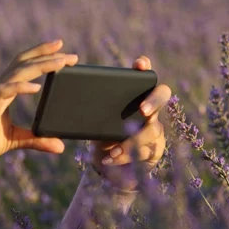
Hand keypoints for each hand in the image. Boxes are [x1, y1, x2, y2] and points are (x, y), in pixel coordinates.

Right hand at [0, 39, 78, 176]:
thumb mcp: (13, 140)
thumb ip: (35, 139)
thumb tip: (60, 146)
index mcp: (4, 92)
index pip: (24, 66)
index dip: (41, 55)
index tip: (62, 49)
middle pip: (24, 63)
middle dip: (47, 56)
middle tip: (71, 54)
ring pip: (18, 73)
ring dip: (41, 66)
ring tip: (60, 63)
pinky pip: (5, 92)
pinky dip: (21, 87)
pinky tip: (36, 87)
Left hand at [90, 55, 170, 189]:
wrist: (107, 165)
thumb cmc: (101, 136)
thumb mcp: (93, 122)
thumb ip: (86, 112)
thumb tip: (66, 105)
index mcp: (133, 96)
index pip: (143, 75)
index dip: (144, 67)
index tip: (139, 64)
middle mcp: (149, 108)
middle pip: (162, 94)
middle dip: (153, 100)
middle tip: (142, 110)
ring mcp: (155, 128)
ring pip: (153, 129)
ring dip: (132, 141)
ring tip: (113, 151)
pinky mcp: (155, 148)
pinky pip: (146, 150)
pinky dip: (126, 156)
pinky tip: (111, 159)